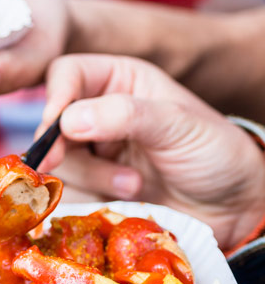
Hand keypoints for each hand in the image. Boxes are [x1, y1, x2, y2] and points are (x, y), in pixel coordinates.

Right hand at [38, 54, 264, 249]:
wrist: (234, 209)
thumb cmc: (215, 154)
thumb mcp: (178, 125)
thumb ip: (126, 115)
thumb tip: (67, 120)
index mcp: (118, 81)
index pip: (67, 73)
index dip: (55, 97)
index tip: (57, 127)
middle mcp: (98, 114)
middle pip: (51, 123)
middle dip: (65, 147)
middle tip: (62, 163)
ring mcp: (93, 154)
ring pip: (58, 162)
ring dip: (92, 176)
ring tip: (134, 185)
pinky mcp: (92, 189)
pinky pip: (67, 194)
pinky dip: (89, 199)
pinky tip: (124, 201)